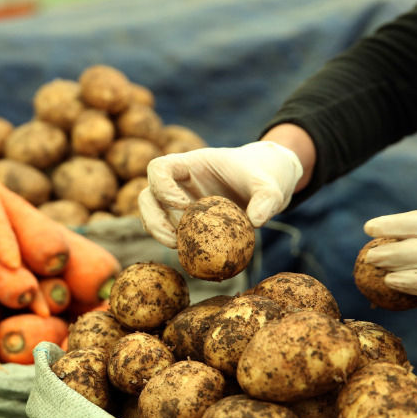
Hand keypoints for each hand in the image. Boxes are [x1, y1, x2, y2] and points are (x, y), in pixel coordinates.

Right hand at [138, 141, 302, 247]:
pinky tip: (188, 254)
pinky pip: (166, 231)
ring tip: (178, 248)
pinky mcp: (183, 220)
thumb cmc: (261, 179)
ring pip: (150, 215)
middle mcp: (177, 182)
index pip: (159, 168)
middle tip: (174, 238)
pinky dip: (171, 242)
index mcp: (189, 164)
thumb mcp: (270, 185)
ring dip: (157, 233)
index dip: (162, 186)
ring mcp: (176, 202)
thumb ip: (267, 199)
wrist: (261, 187)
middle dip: (153, 218)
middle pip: (146, 195)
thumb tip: (256, 222)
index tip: (185, 205)